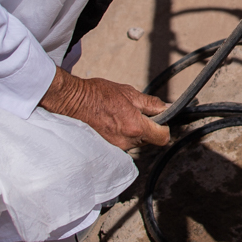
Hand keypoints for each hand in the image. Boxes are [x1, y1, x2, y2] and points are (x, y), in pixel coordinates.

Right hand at [40, 67, 170, 151]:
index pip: (162, 137)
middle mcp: (128, 142)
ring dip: (136, 130)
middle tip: (139, 112)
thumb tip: (166, 108)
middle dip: (149, 127)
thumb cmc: (101, 94)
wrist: (76, 101)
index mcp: (136, 128)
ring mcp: (117, 146)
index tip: (160, 118)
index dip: (164, 127)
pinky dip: (125, 133)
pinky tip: (116, 121)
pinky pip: (125, 142)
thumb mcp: (130, 93)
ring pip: (137, 142)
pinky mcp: (109, 147)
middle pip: (150, 140)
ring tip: (124, 115)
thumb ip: (151, 104)